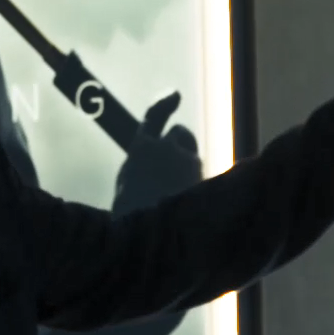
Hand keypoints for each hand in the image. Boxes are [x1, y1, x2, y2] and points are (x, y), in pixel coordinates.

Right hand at [113, 91, 202, 214]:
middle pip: (182, 135)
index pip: (154, 117)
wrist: (149, 238)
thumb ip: (143, 169)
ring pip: (194, 160)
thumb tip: (156, 165)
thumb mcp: (128, 188)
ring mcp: (189, 163)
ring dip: (189, 172)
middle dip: (182, 146)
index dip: (164, 104)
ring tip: (177, 202)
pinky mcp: (206, 179)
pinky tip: (190, 210)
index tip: (174, 95)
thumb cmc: (131, 219)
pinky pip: (204, 179)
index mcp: (141, 149)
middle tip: (179, 166)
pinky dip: (199, 189)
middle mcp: (166, 149)